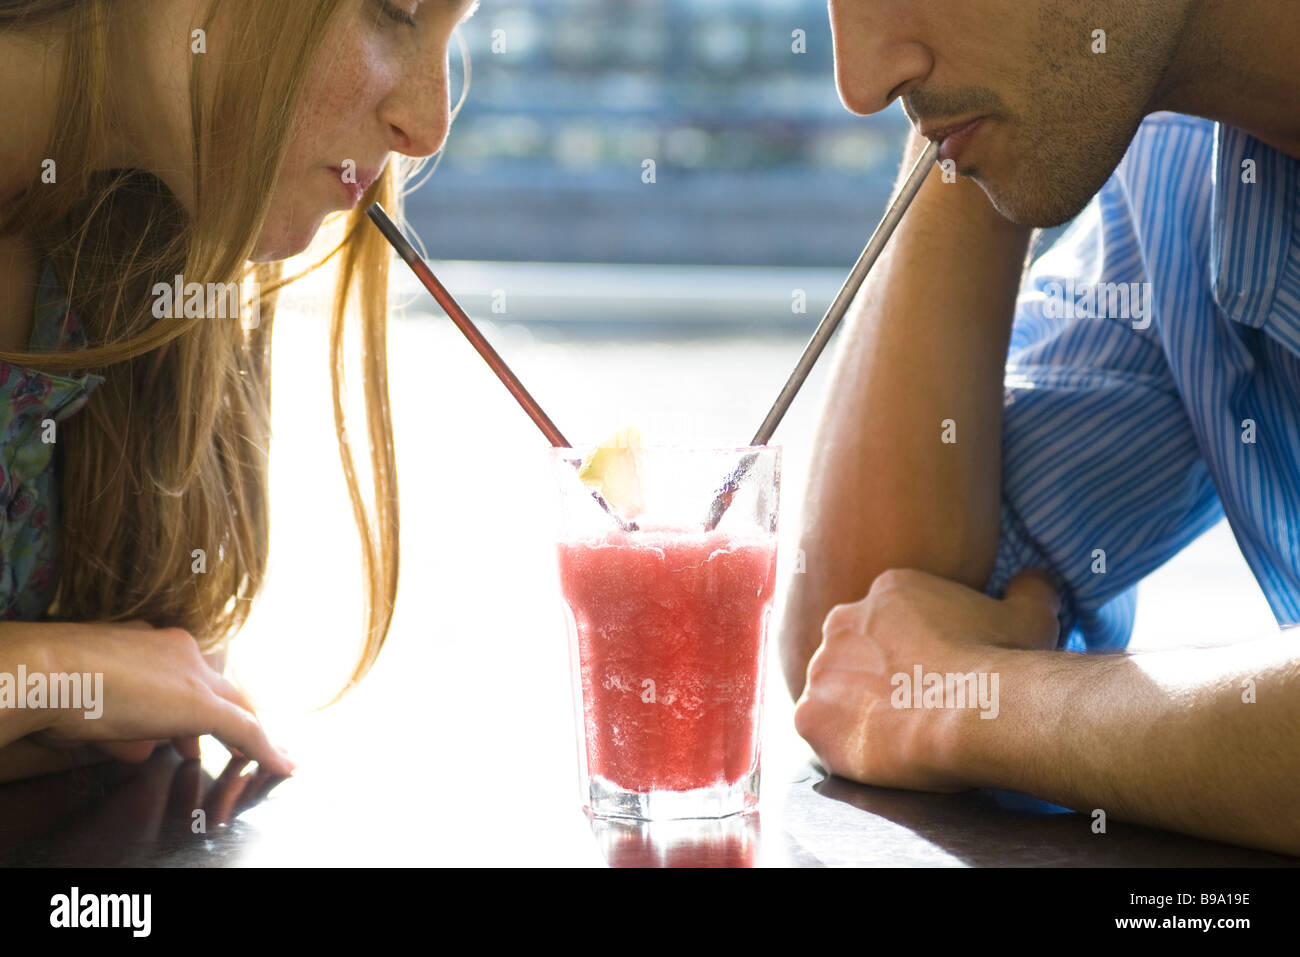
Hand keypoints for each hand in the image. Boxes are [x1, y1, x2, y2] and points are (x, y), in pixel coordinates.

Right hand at [11, 619, 293, 776]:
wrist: (48, 670)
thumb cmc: (52, 686)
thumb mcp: (90, 699)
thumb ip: (120, 718)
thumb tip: (135, 747)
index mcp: (150, 641)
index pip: (186, 673)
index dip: (189, 701)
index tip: (186, 725)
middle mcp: (179, 649)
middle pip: (217, 687)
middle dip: (223, 716)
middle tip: (231, 743)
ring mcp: (193, 675)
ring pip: (233, 705)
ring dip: (245, 731)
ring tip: (263, 756)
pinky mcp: (202, 703)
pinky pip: (245, 728)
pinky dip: (265, 749)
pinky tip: (282, 765)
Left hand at [793, 568, 1059, 791]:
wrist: (976, 709)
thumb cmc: (1004, 660)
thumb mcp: (1029, 613)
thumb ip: (1028, 589)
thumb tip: (1035, 579)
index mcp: (887, 591)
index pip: (888, 621)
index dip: (910, 652)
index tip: (932, 676)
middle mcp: (842, 621)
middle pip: (853, 653)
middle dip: (875, 678)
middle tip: (911, 707)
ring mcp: (821, 670)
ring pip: (833, 694)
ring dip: (856, 713)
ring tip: (895, 737)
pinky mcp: (811, 717)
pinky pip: (818, 734)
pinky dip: (842, 747)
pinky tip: (876, 757)